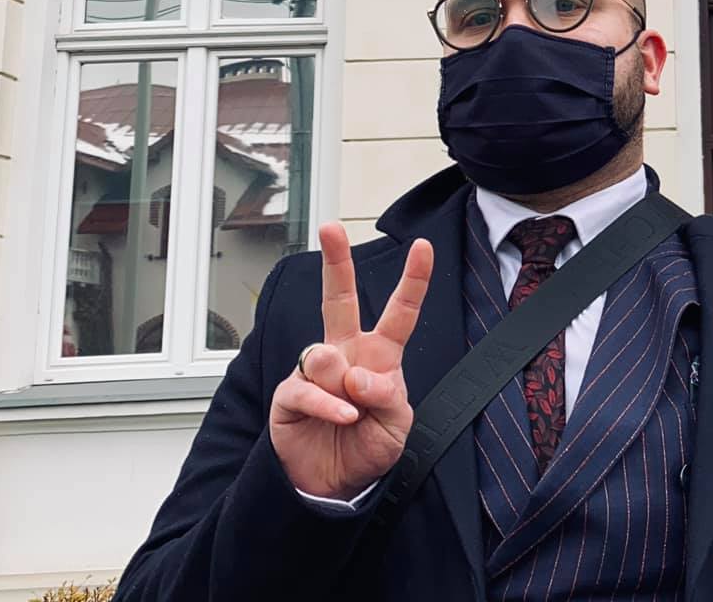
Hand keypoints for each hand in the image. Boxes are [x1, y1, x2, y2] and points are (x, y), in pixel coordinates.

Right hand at [271, 222, 433, 500]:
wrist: (334, 486)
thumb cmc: (368, 448)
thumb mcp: (396, 426)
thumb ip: (388, 396)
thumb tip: (358, 374)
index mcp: (379, 356)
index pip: (400, 313)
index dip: (413, 281)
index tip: (423, 246)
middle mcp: (345, 354)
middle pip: (338, 299)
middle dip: (335, 261)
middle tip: (330, 227)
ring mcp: (314, 372)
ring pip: (323, 351)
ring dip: (340, 380)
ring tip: (351, 407)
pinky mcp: (289, 394)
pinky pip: (306, 388)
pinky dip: (328, 405)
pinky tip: (342, 417)